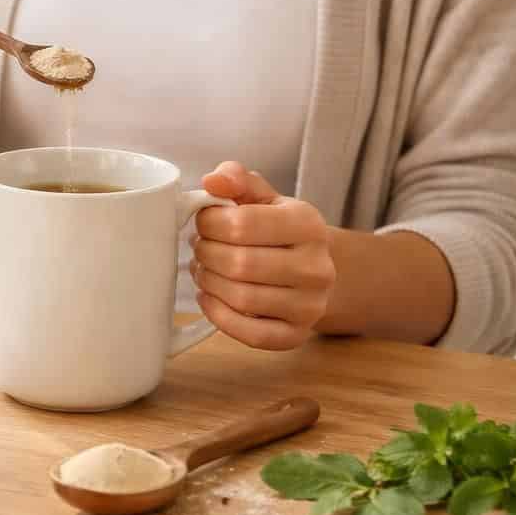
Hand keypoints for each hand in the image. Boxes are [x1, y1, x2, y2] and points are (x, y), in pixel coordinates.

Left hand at [188, 161, 335, 350]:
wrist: (312, 270)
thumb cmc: (277, 230)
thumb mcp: (262, 197)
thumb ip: (236, 179)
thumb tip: (213, 180)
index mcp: (308, 223)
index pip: (243, 224)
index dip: (209, 223)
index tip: (203, 222)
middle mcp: (316, 267)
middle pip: (240, 264)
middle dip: (206, 254)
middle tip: (199, 247)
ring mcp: (310, 306)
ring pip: (242, 300)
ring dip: (209, 283)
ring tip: (203, 269)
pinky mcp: (296, 335)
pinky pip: (251, 335)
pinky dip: (219, 316)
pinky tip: (209, 297)